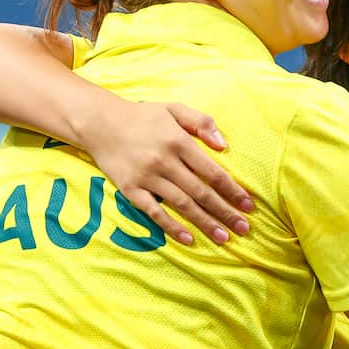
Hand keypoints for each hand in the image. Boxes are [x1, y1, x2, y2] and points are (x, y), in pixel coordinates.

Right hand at [79, 96, 253, 244]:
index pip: (212, 171)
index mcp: (178, 141)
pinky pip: (153, 212)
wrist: (99, 122)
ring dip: (204, 223)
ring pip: (182, 204)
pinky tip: (188, 239)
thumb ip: (202, 122)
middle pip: (201, 192)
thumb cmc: (143, 116)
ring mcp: (146, 177)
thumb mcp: (174, 109)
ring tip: (223, 238)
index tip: (249, 206)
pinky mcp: (130, 189)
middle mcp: (164, 161)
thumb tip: (224, 144)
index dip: (232, 190)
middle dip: (225, 212)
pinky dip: (171, 227)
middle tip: (244, 229)